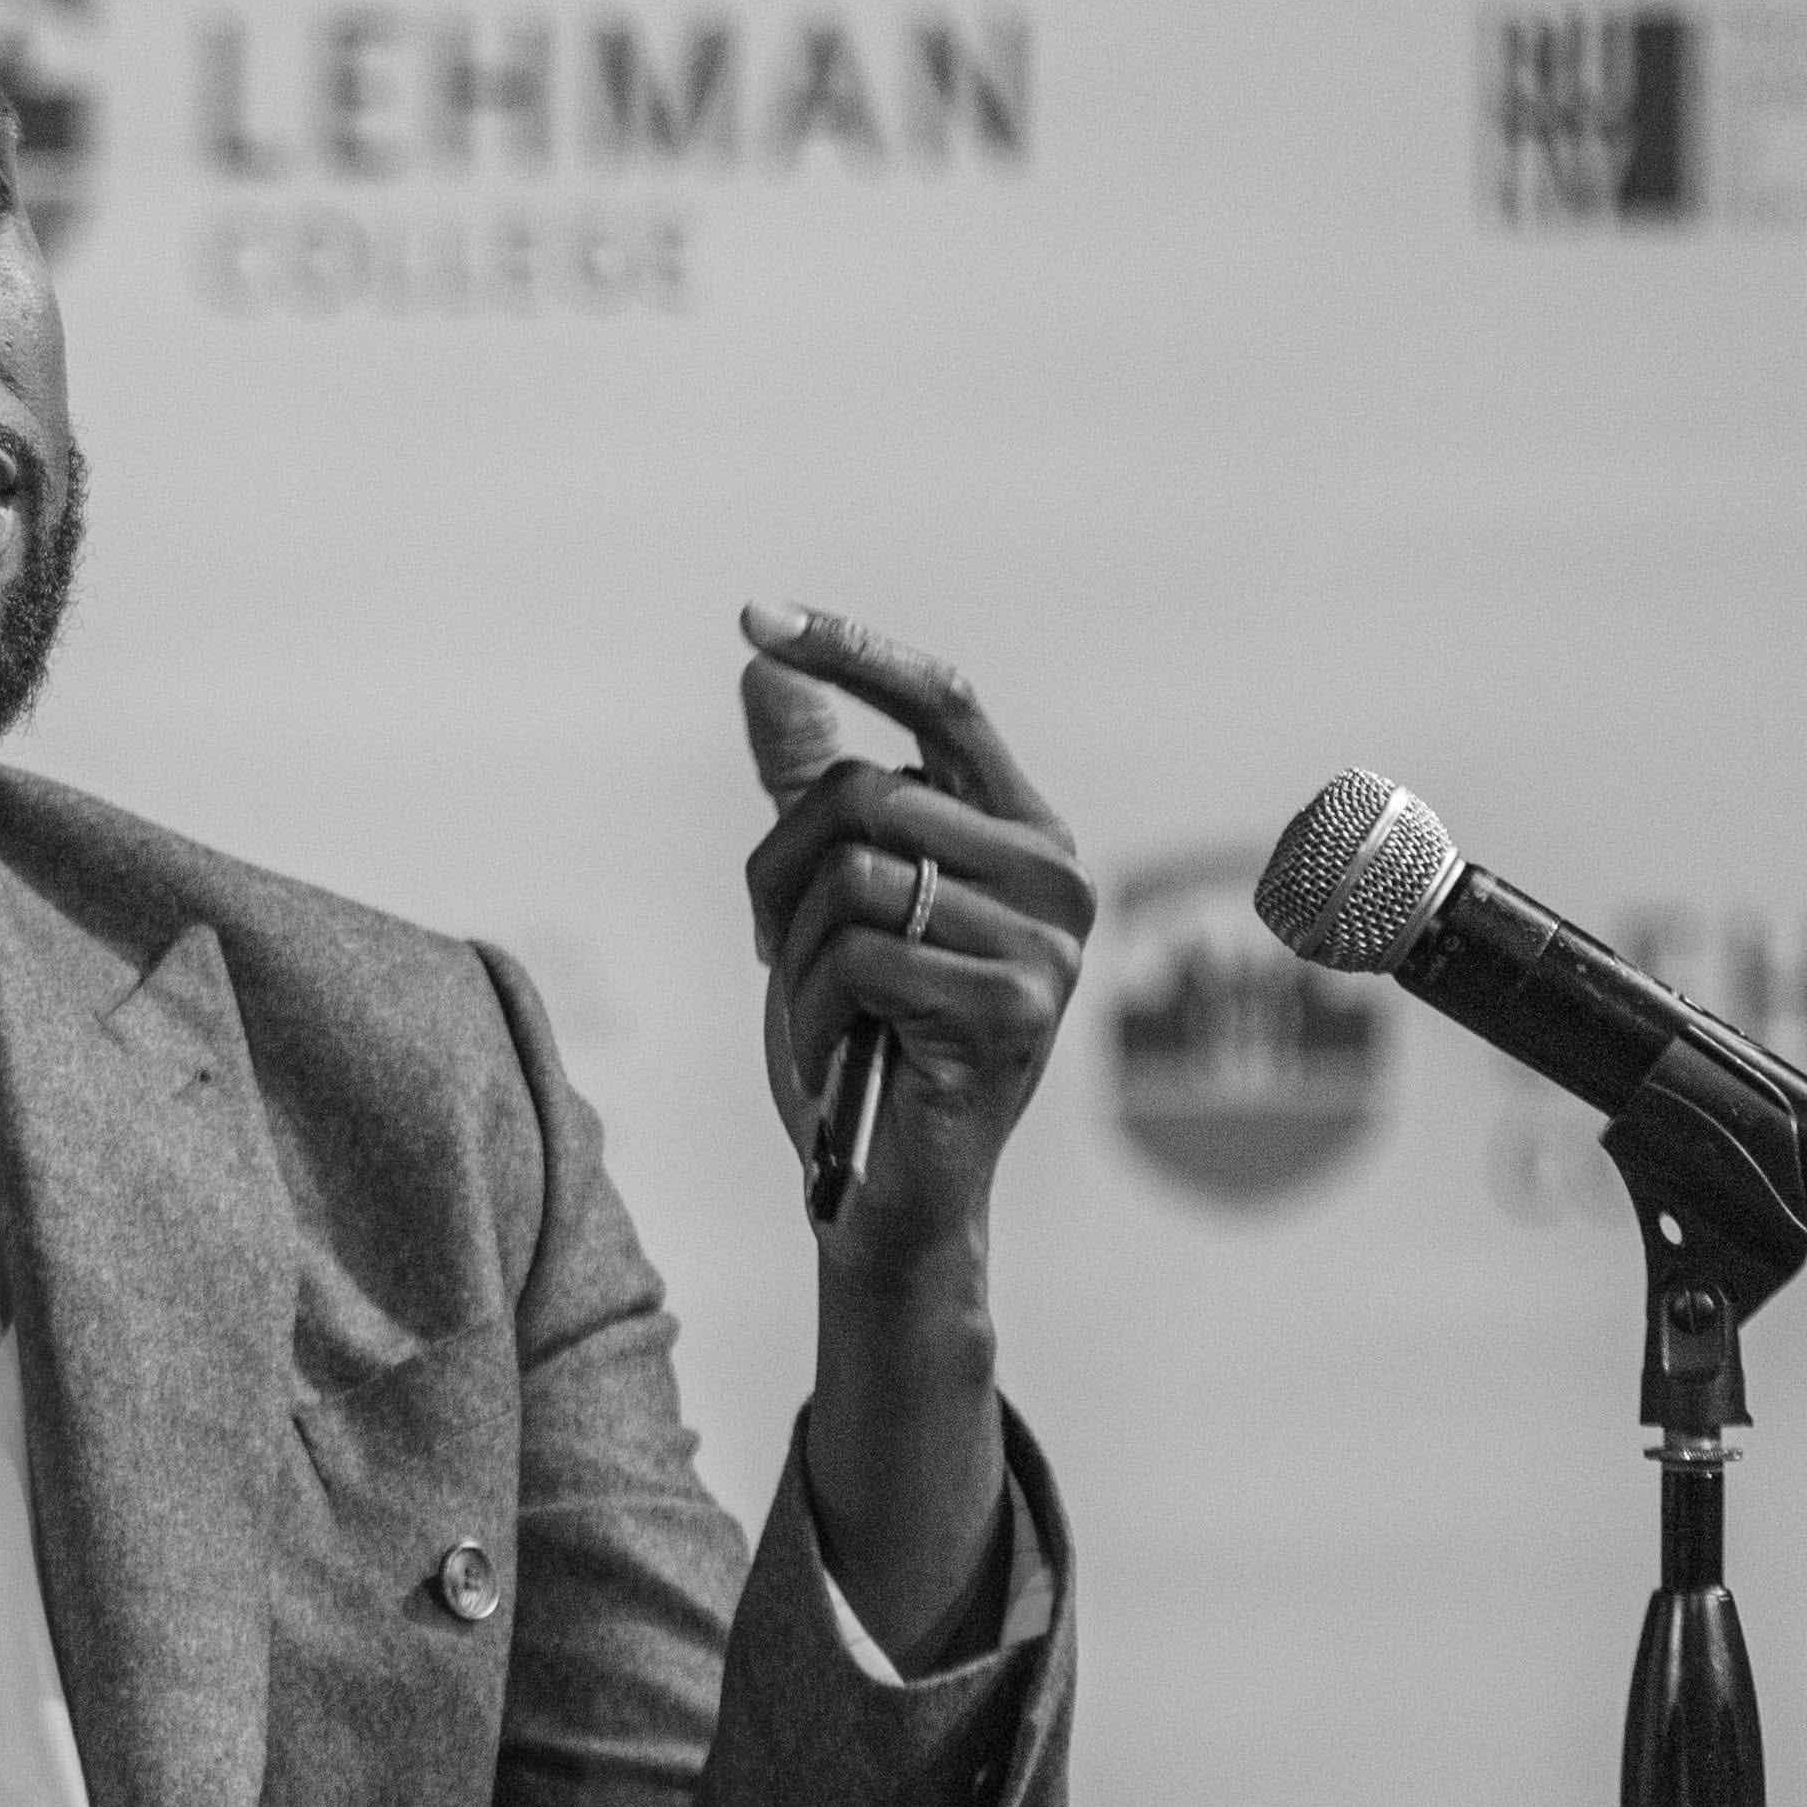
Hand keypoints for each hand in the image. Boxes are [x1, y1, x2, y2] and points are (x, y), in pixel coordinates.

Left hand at [735, 602, 1095, 1275]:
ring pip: (855, 875)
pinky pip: (862, 957)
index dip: (851, 649)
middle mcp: (1053, 870)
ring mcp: (1045, 940)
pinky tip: (842, 1055)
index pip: (944, 700)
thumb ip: (810, 787)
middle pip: (867, 792)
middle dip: (782, 868)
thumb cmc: (869, 1037)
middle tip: (778, 944)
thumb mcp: (830, 899)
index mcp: (1022, 828)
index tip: (753, 616)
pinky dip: (817, 1010)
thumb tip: (764, 672)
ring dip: (800, 953)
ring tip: (826, 1011)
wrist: (897, 1190)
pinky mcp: (1013, 1006)